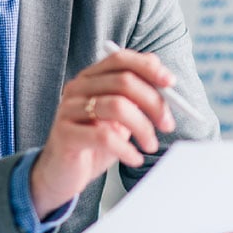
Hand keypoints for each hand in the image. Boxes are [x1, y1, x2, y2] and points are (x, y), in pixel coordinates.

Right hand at [29, 46, 176, 214]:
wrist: (61, 173)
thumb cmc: (93, 143)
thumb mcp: (119, 117)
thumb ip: (135, 96)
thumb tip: (163, 76)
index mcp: (90, 77)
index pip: (120, 59)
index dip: (148, 67)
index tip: (171, 82)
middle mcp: (77, 87)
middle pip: (123, 82)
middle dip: (153, 102)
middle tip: (167, 124)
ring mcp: (68, 109)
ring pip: (116, 107)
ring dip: (143, 128)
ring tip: (150, 145)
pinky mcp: (65, 134)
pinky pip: (104, 137)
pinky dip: (127, 149)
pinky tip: (134, 158)